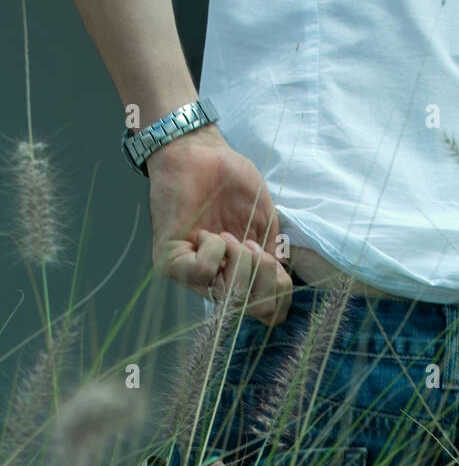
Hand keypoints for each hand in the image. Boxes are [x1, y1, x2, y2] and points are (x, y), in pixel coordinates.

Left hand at [147, 127, 292, 326]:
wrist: (199, 152)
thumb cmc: (231, 182)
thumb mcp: (265, 222)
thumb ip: (273, 256)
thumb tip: (279, 281)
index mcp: (243, 277)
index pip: (269, 313)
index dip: (280, 292)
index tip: (273, 259)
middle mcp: (219, 285)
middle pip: (255, 311)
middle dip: (263, 274)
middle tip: (250, 244)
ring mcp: (194, 278)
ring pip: (231, 295)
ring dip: (239, 258)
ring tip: (228, 234)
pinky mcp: (172, 264)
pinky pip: (204, 272)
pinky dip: (214, 249)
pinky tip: (207, 234)